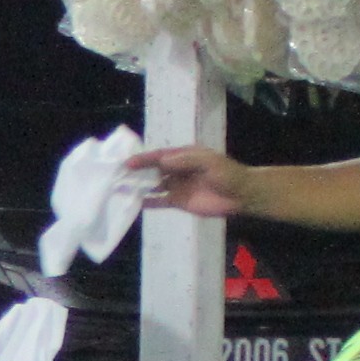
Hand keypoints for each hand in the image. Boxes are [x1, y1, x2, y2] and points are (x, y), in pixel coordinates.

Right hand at [125, 145, 261, 218]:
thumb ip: (185, 161)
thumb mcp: (208, 162)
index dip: (143, 159)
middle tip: (118, 176)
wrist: (241, 195)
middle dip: (136, 172)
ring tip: (122, 190)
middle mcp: (177, 169)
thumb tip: (162, 161)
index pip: (159, 156)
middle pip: (152, 170)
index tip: (128, 163)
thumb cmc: (226, 173)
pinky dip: (149, 202)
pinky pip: (160, 201)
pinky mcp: (179, 201)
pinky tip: (136, 204)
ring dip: (139, 187)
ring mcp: (177, 185)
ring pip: (154, 185)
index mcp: (183, 156)